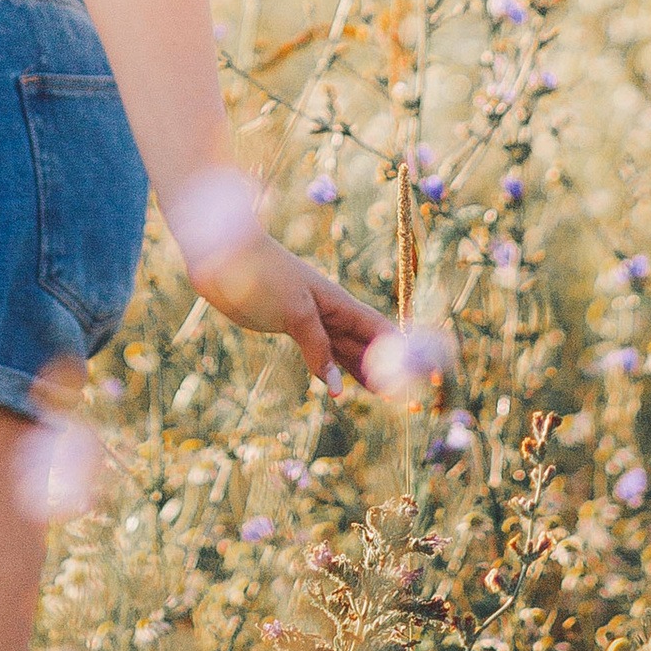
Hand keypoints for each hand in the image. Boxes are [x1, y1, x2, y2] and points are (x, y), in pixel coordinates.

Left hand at [193, 226, 394, 388]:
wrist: (225, 253)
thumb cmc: (264, 273)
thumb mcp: (295, 311)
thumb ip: (318, 348)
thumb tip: (337, 388)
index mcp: (339, 303)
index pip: (381, 332)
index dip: (404, 352)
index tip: (425, 372)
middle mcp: (330, 313)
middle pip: (367, 345)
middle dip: (388, 368)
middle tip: (406, 398)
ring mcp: (311, 320)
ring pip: (346, 351)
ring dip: (365, 372)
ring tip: (385, 395)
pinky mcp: (290, 326)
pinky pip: (322, 353)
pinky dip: (334, 369)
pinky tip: (340, 384)